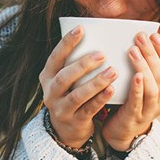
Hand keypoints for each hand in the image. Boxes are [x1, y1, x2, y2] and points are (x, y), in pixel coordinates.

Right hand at [39, 26, 117, 148]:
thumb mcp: (65, 80)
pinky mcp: (74, 121)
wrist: (65, 130)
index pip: (55, 57)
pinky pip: (88, 109)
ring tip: (112, 71)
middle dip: (83, 64)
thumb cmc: (70, 95)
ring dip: (95, 82)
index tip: (81, 29)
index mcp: (47, 77)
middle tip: (102, 54)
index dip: (67, 43)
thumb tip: (95, 36)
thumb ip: (73, 63)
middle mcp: (50, 92)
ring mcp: (61, 109)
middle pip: (64, 77)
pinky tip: (112, 89)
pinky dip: (100, 99)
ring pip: (77, 95)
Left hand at [100, 32, 159, 150]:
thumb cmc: (131, 102)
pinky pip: (138, 101)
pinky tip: (135, 75)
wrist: (121, 132)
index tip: (156, 35)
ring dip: (144, 66)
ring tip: (133, 50)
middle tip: (141, 37)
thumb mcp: (144, 85)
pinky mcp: (135, 117)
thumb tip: (142, 41)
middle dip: (152, 53)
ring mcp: (150, 111)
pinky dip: (138, 87)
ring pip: (153, 87)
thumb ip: (146, 68)